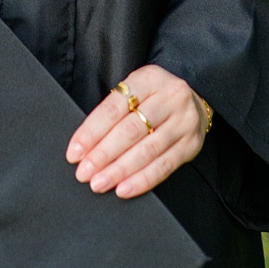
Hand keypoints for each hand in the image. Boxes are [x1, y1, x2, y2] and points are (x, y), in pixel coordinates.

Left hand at [68, 65, 211, 198]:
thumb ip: (113, 113)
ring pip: (147, 150)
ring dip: (120, 170)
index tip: (74, 153)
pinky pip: (164, 166)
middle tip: (84, 173)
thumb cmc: (152, 99)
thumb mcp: (134, 92)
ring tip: (99, 183)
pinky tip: (124, 189)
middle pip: (131, 130)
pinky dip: (142, 180)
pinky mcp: (191, 144)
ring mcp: (184, 121)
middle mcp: (171, 96)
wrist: (194, 101)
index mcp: (150, 78)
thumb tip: (83, 148)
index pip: (114, 108)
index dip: (91, 133)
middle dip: (103, 155)